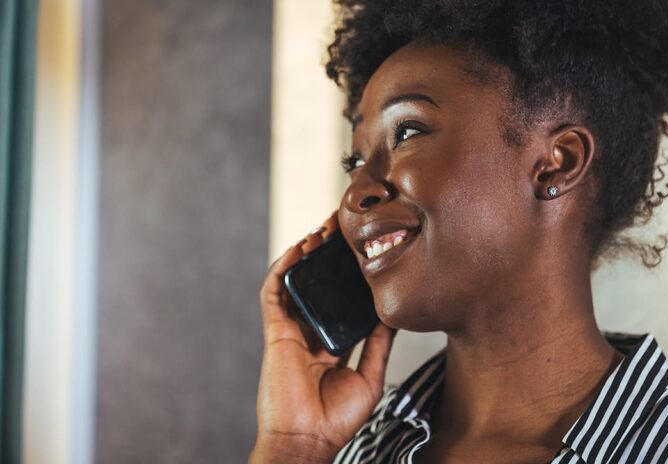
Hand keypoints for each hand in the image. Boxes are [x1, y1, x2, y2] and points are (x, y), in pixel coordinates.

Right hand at [250, 210, 396, 463]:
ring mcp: (291, 330)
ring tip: (323, 230)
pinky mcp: (275, 332)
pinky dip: (283, 269)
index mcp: (332, 343)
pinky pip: (274, 293)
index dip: (348, 274)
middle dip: (328, 254)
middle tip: (342, 227)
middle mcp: (310, 332)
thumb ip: (379, 345)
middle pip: (318, 284)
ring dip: (306, 254)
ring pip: (296, 281)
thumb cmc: (335, 419)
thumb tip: (393, 316)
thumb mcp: (369, 375)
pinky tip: (299, 250)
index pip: (340, 299)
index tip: (363, 250)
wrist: (307, 439)